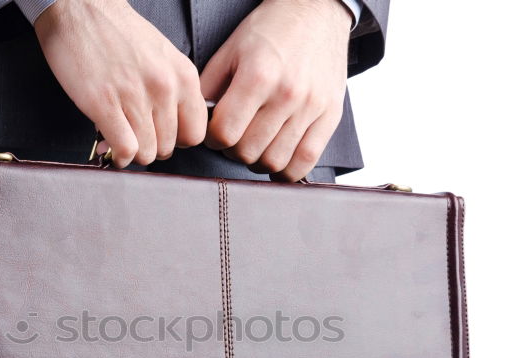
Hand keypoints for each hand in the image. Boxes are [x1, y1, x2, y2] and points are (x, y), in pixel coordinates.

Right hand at [34, 0, 207, 167]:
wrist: (80, 9)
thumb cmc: (118, 34)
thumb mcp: (163, 57)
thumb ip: (174, 91)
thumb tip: (173, 130)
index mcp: (183, 75)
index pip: (196, 133)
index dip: (177, 140)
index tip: (161, 135)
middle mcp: (164, 87)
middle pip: (169, 147)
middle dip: (150, 147)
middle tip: (135, 136)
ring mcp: (135, 96)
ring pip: (147, 153)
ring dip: (132, 153)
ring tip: (121, 139)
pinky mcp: (104, 104)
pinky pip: (125, 149)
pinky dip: (117, 155)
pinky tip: (110, 146)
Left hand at [200, 0, 352, 180]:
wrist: (316, 12)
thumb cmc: (270, 31)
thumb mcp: (230, 51)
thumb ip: (209, 89)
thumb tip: (197, 124)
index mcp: (257, 75)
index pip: (224, 133)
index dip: (212, 139)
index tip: (215, 133)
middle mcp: (287, 94)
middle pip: (247, 152)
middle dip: (233, 151)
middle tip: (235, 138)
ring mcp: (311, 107)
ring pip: (275, 162)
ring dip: (258, 161)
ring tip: (256, 145)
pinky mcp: (330, 115)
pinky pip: (306, 161)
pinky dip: (287, 170)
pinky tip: (278, 158)